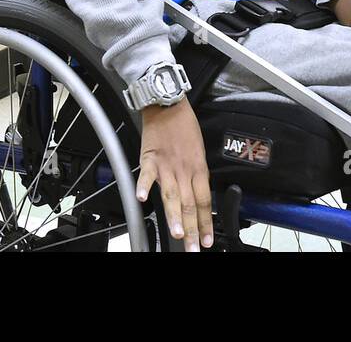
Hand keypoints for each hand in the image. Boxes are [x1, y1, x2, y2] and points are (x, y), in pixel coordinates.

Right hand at [137, 100, 212, 250]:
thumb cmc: (184, 125)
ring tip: (178, 234)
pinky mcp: (150, 158)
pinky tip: (143, 199)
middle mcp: (184, 170)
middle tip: (193, 248)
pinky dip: (144, 186)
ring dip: (174, 216)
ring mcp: (167, 165)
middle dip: (193, 229)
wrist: (168, 103)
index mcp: (198, 168)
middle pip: (190, 204)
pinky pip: (147, 175)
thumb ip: (197, 174)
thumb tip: (198, 195)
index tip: (207, 240)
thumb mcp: (199, 150)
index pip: (205, 202)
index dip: (207, 223)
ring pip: (172, 195)